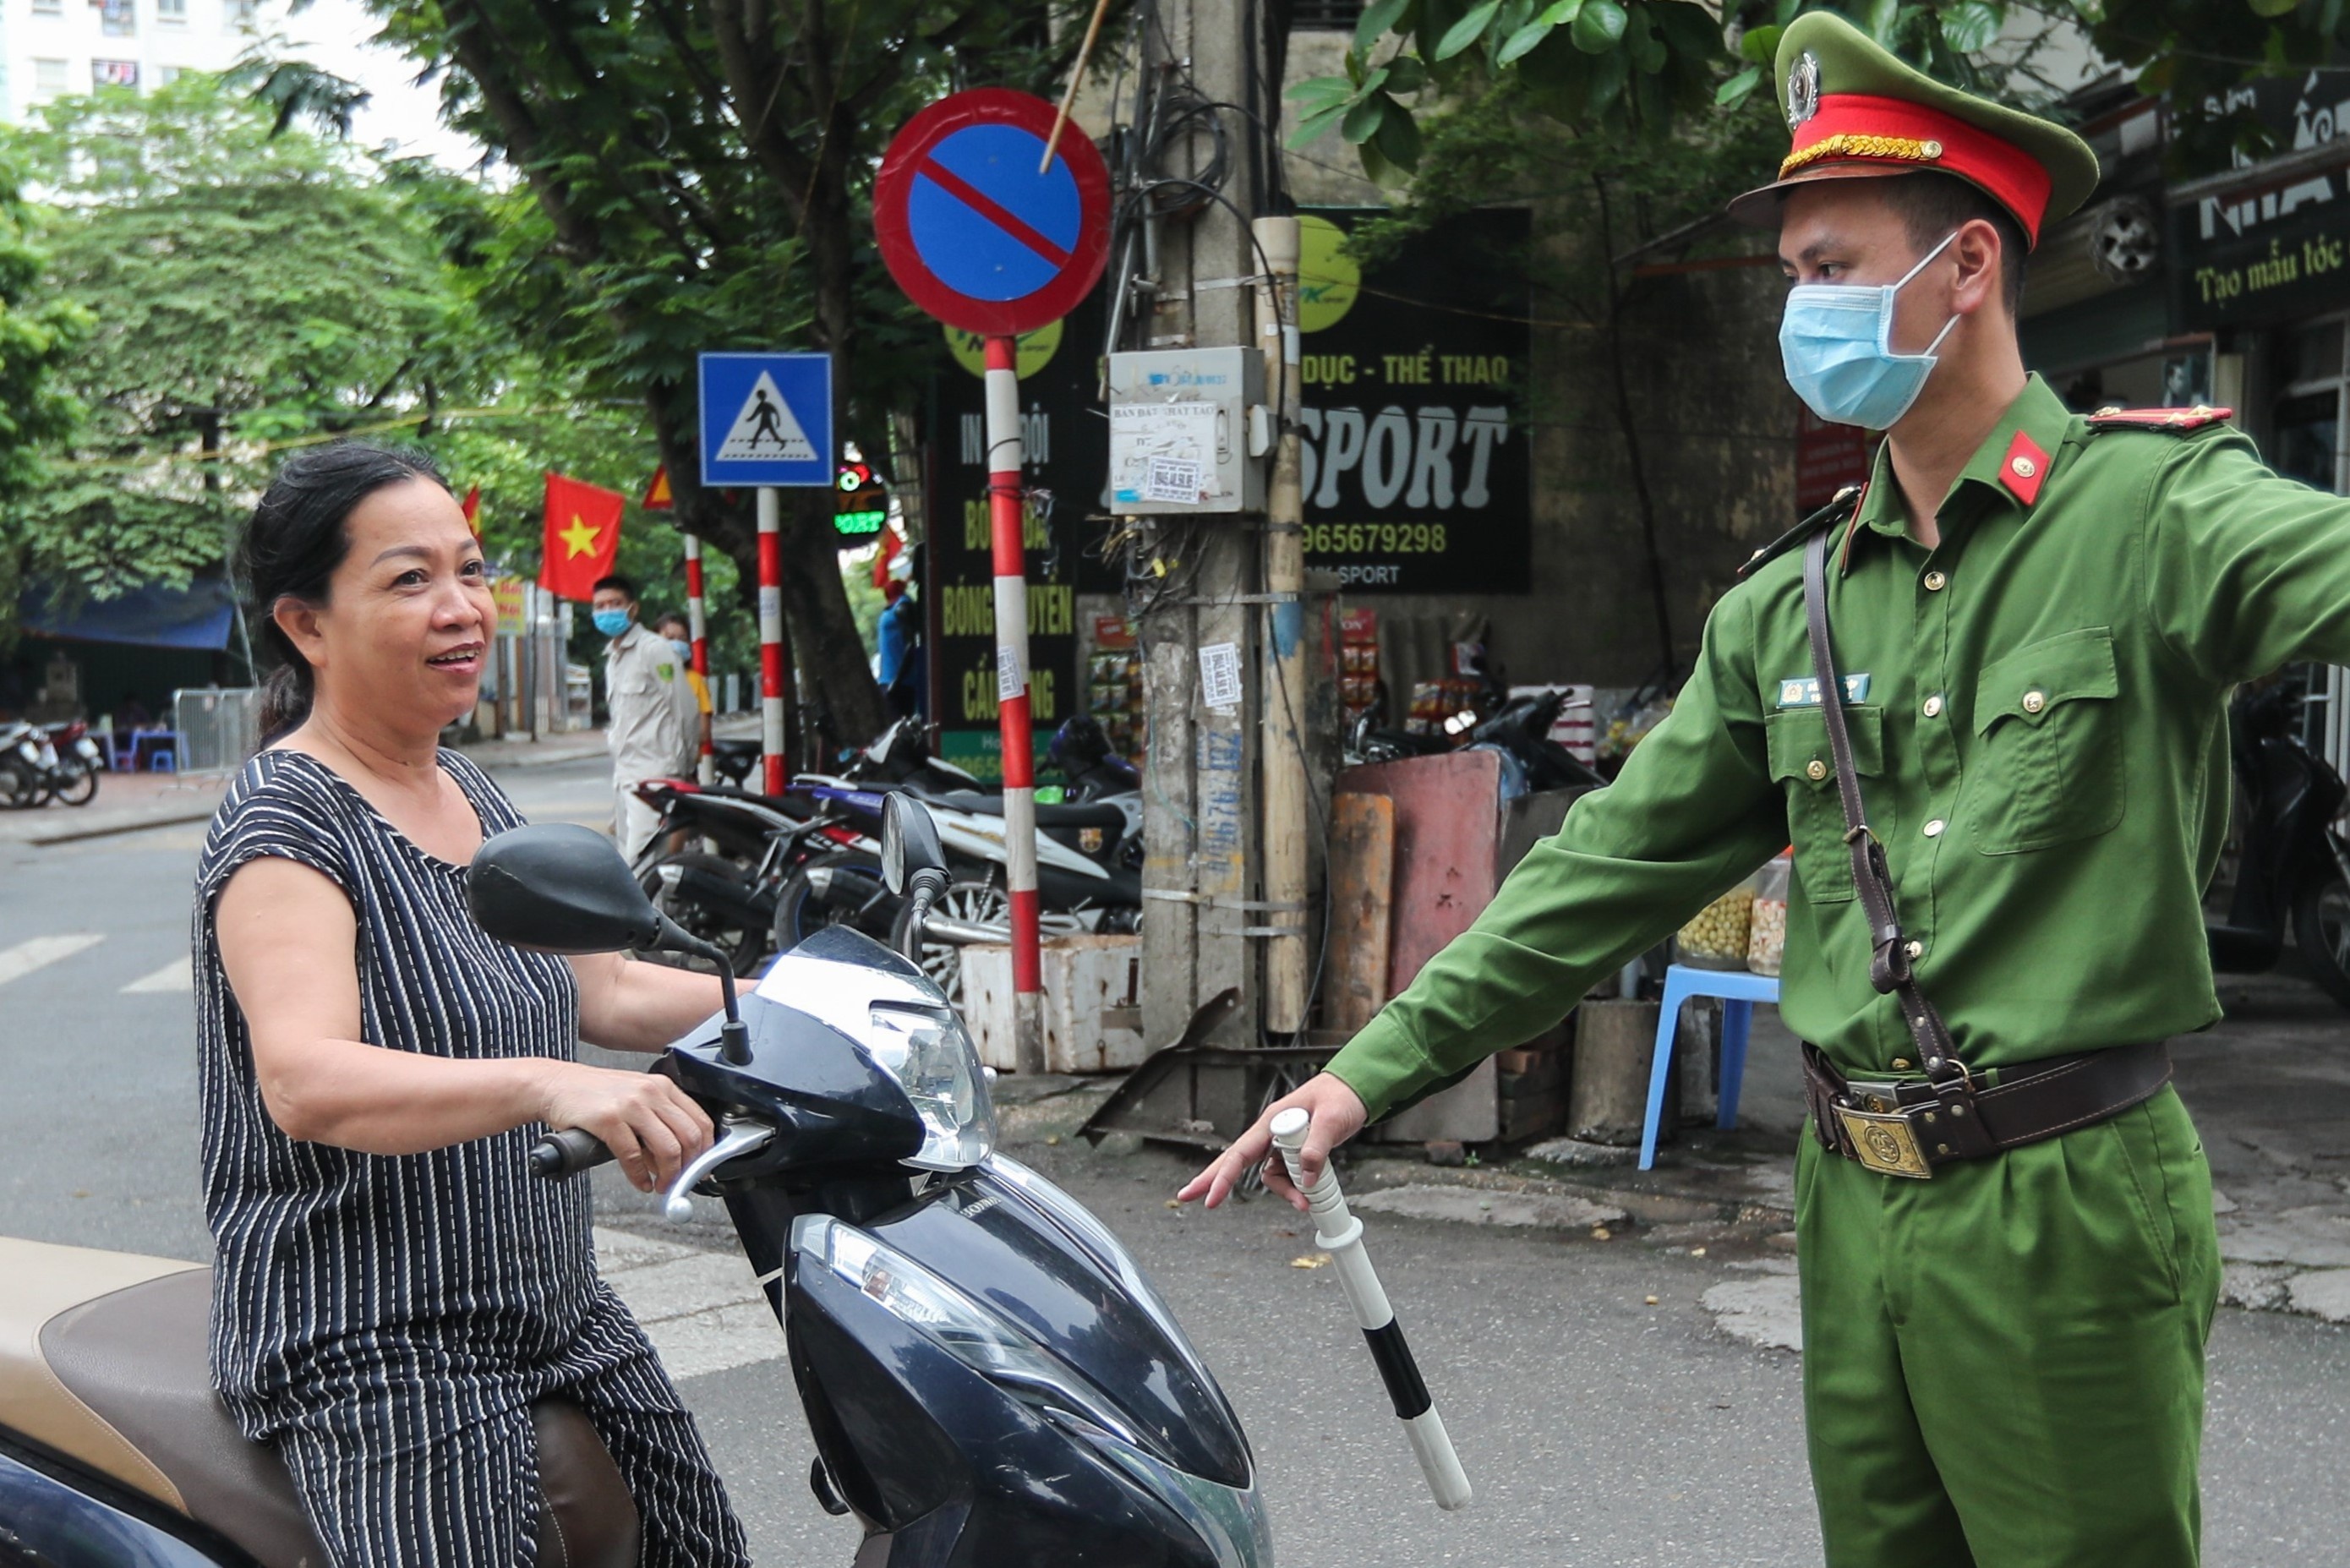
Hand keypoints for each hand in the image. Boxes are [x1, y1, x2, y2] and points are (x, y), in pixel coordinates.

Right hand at [536, 1063, 713, 1193]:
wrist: (556, 1085)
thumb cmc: (595, 1095)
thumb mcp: (635, 1100)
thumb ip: (658, 1124)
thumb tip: (677, 1160)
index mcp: (663, 1087)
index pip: (701, 1121)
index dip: (706, 1151)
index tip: (701, 1170)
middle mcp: (651, 1092)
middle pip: (689, 1137)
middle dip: (689, 1168)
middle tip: (680, 1184)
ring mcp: (631, 1105)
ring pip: (668, 1148)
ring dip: (669, 1176)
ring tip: (660, 1186)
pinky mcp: (609, 1119)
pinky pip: (634, 1156)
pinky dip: (640, 1176)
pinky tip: (640, 1182)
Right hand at [1177, 1073, 1367, 1212]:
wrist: (1356, 1091)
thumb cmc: (1340, 1096)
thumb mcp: (1331, 1120)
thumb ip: (1316, 1148)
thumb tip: (1305, 1179)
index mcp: (1271, 1121)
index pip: (1240, 1152)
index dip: (1224, 1176)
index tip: (1212, 1197)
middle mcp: (1270, 1133)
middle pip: (1235, 1161)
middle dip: (1214, 1180)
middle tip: (1187, 1196)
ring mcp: (1280, 1144)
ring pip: (1268, 1176)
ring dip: (1283, 1193)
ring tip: (1304, 1204)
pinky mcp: (1292, 1153)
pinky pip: (1286, 1176)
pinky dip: (1295, 1189)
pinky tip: (1308, 1195)